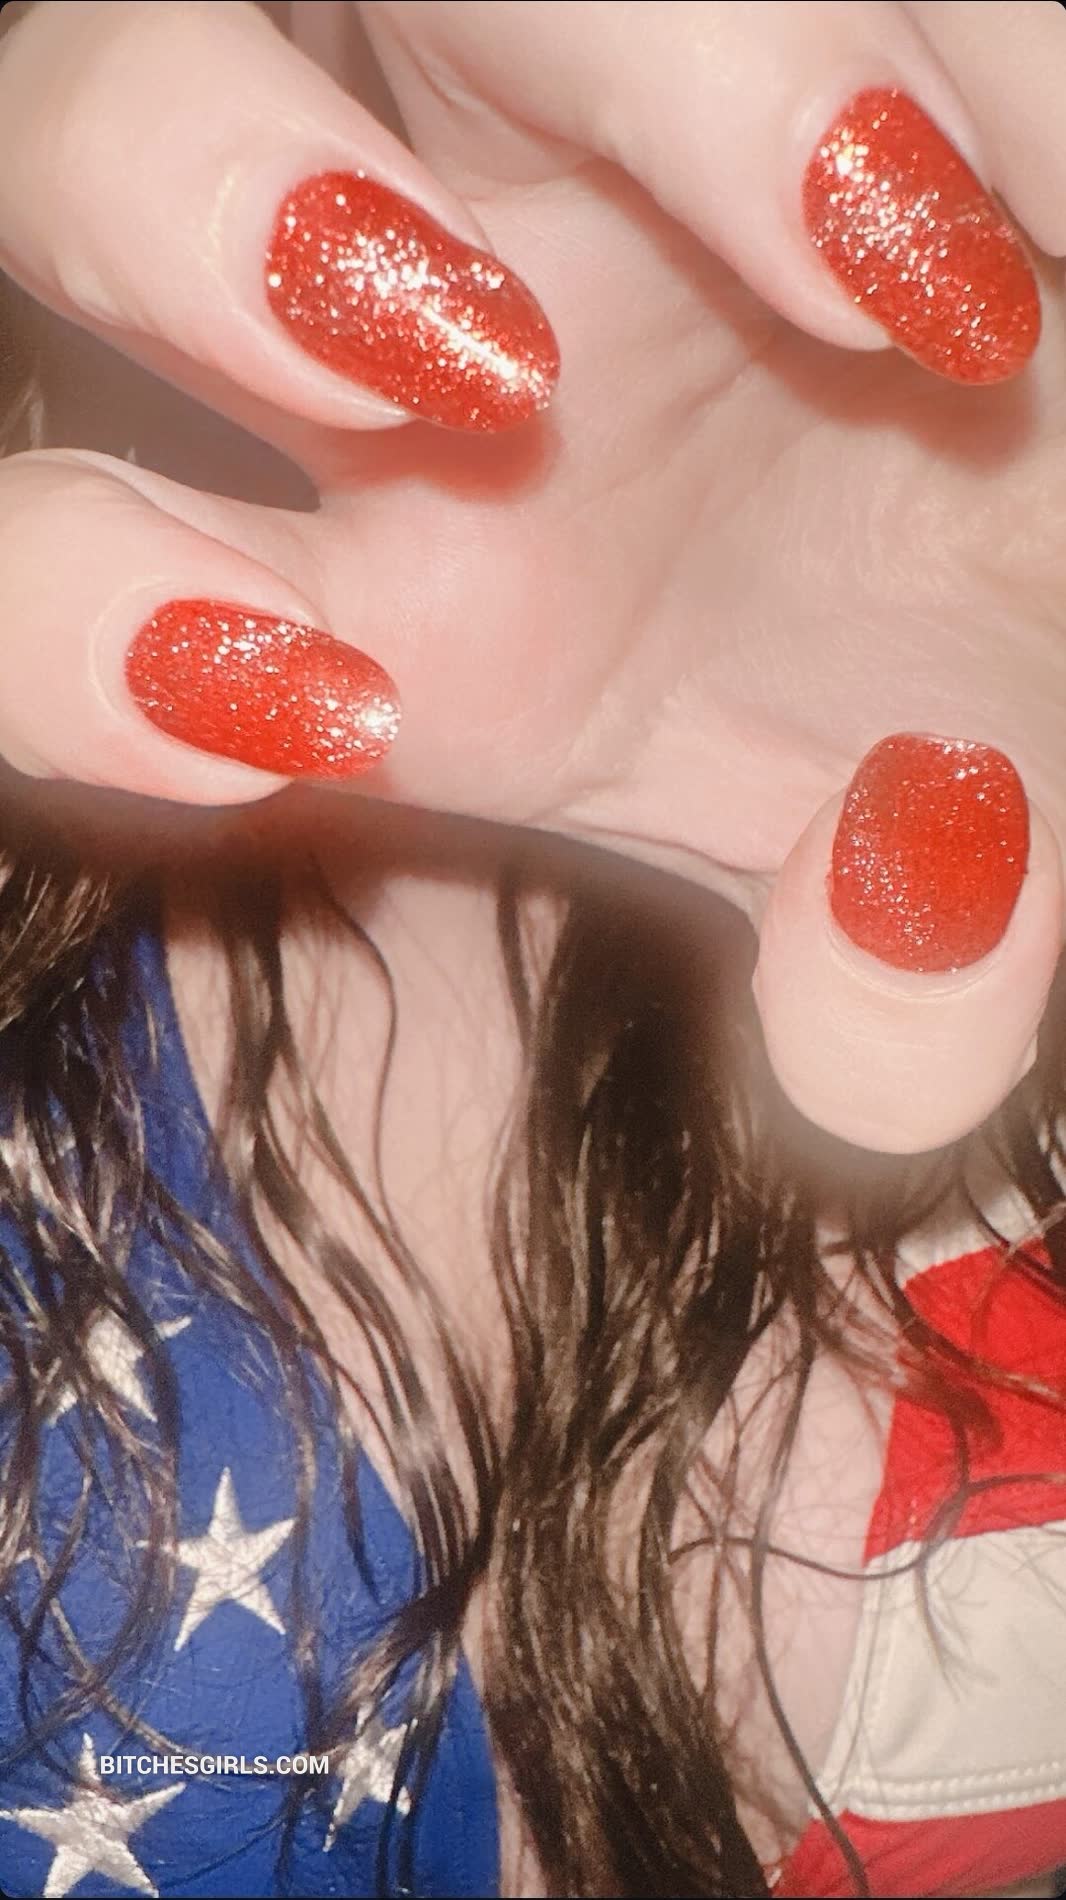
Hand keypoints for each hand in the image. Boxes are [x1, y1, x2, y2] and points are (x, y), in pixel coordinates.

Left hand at [2, 0, 1064, 1154]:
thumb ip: (906, 990)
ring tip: (892, 263)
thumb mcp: (938, 874)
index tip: (339, 714)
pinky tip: (1021, 197)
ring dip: (630, 60)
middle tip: (505, 373)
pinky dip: (884, 32)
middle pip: (84, 144)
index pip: (52, 586)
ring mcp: (542, 130)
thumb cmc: (986, 712)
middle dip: (202, 213)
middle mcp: (403, 358)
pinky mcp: (725, 24)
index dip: (68, 633)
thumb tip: (904, 958)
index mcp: (385, 612)